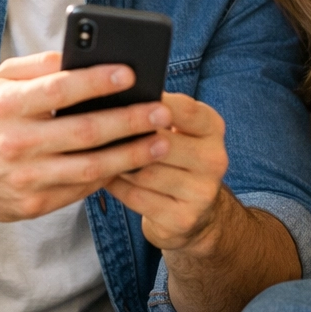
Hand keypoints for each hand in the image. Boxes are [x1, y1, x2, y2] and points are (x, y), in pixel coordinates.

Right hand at [0, 51, 170, 221]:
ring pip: (89, 168)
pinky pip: (81, 190)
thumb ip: (40, 65)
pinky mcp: (32, 205)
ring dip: (131, 155)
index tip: (131, 73)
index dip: (97, 81)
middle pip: (83, 132)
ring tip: (161, 142)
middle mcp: (15, 143)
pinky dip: (110, 176)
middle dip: (129, 121)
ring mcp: (24, 179)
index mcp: (7, 106)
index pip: (58, 90)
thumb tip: (81, 54)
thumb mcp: (0, 80)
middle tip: (160, 111)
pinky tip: (134, 163)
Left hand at [104, 93, 228, 251]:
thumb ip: (154, 111)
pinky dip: (116, 185)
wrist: (196, 214)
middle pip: (161, 143)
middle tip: (96, 130)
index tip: (123, 97)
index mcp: (213, 128)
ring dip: (116, 163)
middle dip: (127, 138)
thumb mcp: (177, 129)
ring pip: (144, 172)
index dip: (153, 104)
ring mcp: (201, 192)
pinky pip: (136, 197)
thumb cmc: (174, 157)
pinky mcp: (183, 219)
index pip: (184, 109)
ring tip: (96, 154)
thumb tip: (112, 93)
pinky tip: (104, 177)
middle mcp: (214, 159)